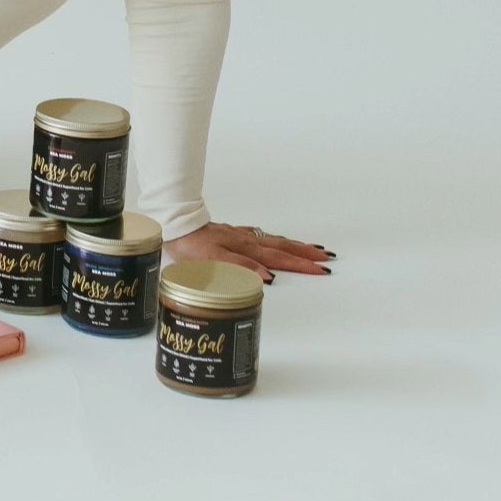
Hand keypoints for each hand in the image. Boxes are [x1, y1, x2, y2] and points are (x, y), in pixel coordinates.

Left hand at [164, 223, 333, 284]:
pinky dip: (274, 242)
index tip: (322, 270)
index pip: (280, 259)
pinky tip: (274, 242)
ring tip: (311, 250)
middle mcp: (246, 242)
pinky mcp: (231, 235)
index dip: (301, 265)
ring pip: (274, 242)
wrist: (174, 225)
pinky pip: (261, 238)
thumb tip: (268, 276)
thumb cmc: (190, 244)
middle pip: (282, 248)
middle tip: (327, 259)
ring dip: (294, 247)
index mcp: (246, 249)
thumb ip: (240, 267)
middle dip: (305, 254)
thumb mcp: (212, 260)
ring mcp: (240, 237)